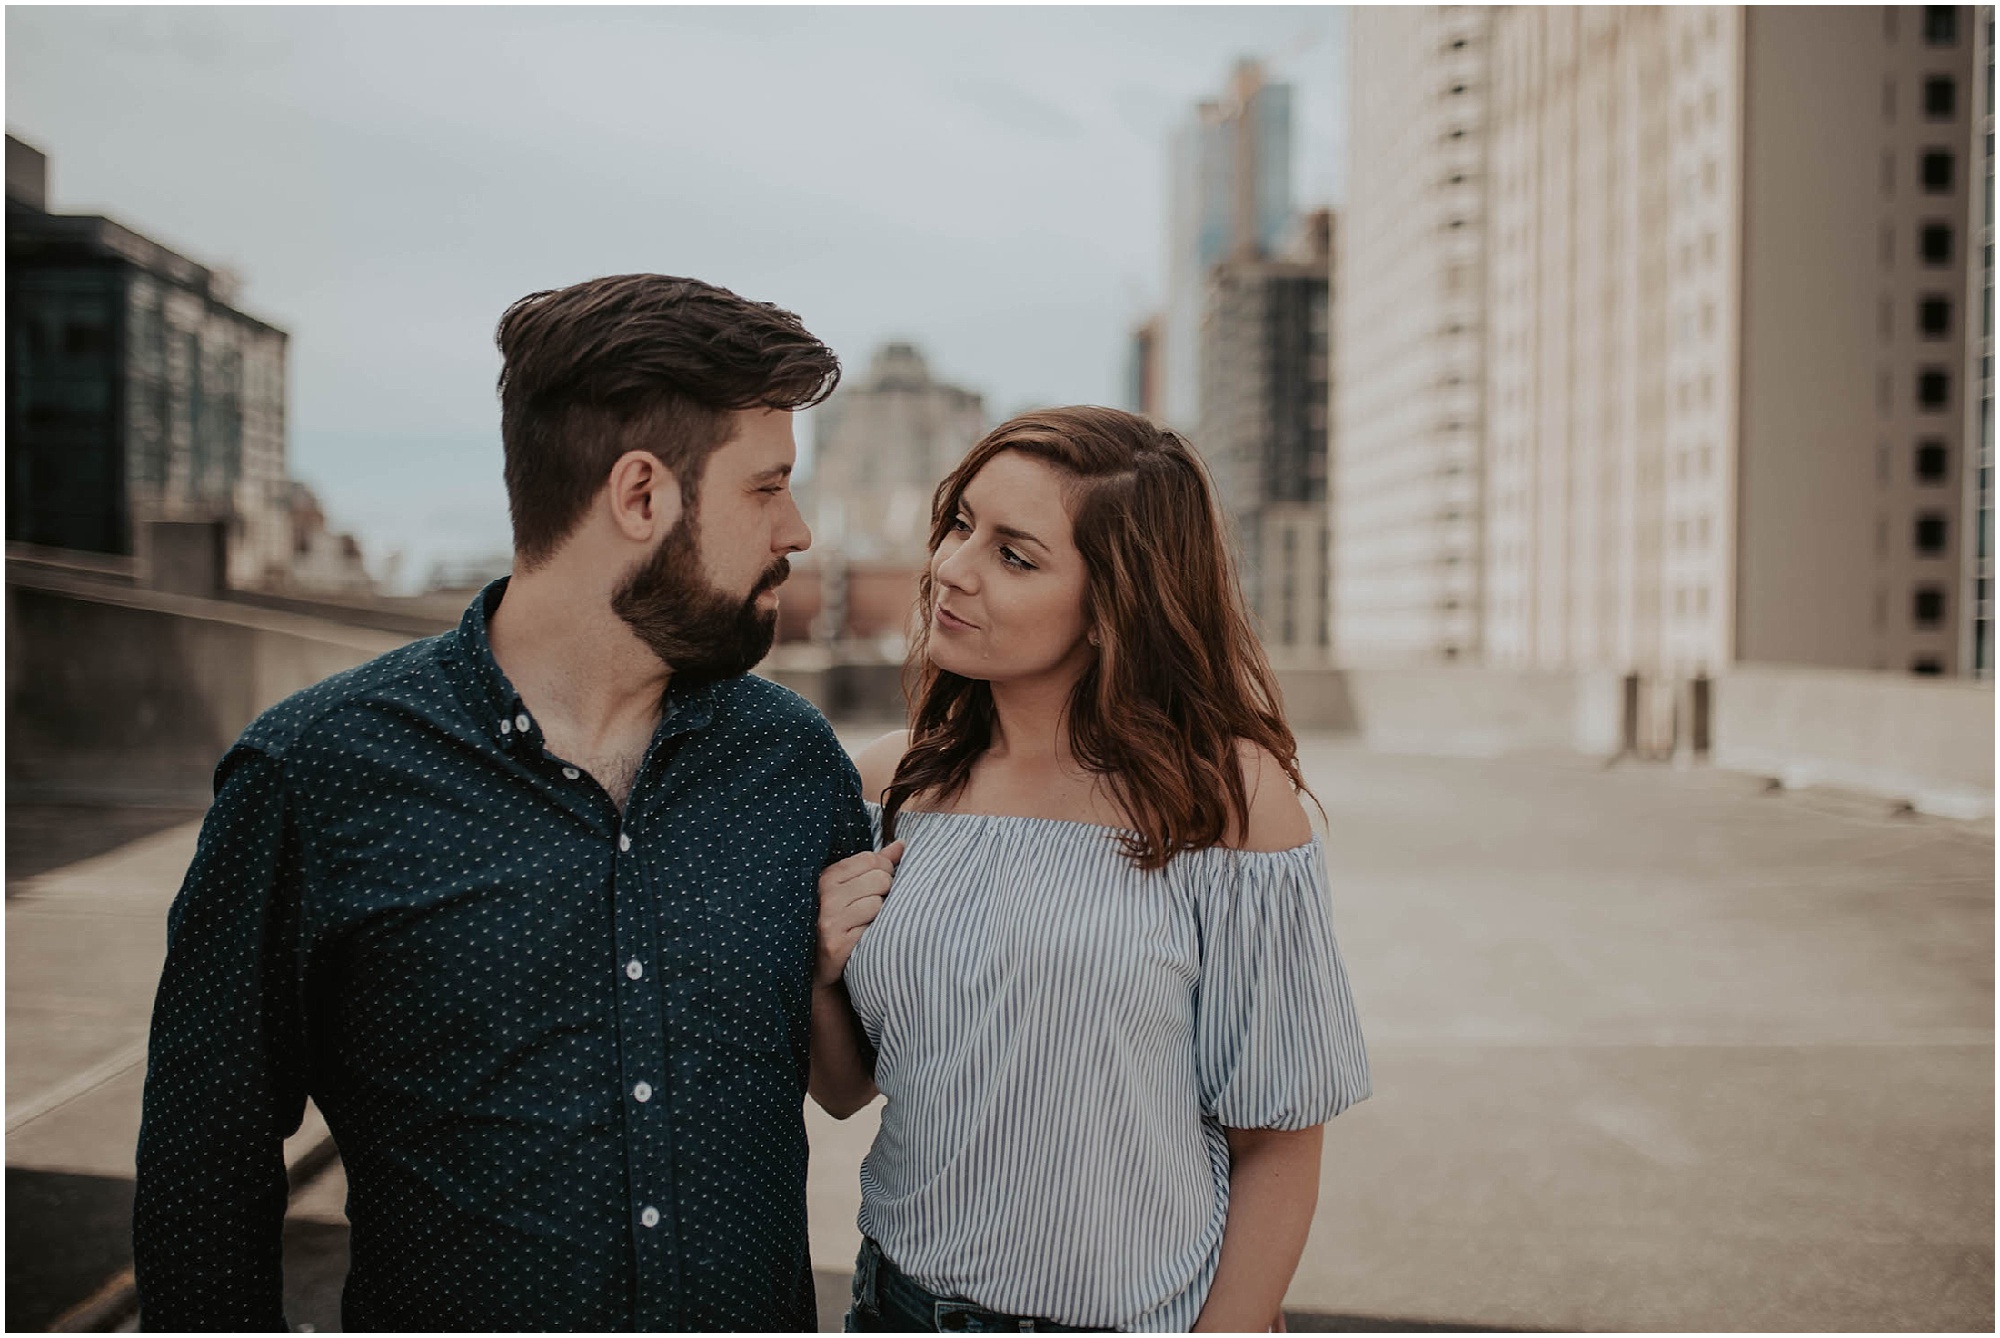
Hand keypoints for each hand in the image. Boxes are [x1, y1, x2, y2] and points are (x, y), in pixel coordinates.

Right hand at [816, 841, 902, 987]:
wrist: (815, 969)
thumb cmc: (838, 921)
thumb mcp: (848, 888)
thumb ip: (874, 864)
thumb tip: (902, 844)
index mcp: (826, 876)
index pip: (872, 859)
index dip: (885, 871)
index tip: (879, 886)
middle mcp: (825, 895)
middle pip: (880, 879)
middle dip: (885, 893)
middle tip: (873, 908)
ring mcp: (829, 920)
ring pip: (879, 904)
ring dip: (880, 916)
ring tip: (866, 924)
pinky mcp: (837, 945)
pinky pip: (874, 929)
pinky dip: (874, 935)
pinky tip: (863, 939)